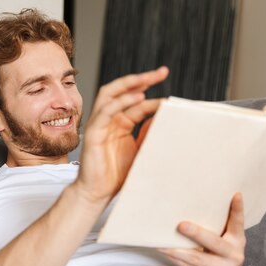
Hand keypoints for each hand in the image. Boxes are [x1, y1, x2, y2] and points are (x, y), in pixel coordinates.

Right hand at [74, 66, 168, 204]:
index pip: (137, 102)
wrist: (98, 193)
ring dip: (129, 84)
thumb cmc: (116, 175)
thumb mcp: (140, 151)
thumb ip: (148, 134)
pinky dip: (120, 102)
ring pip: (110, 95)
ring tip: (147, 79)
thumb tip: (164, 118)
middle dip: (141, 79)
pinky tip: (137, 98)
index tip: (172, 96)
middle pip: (122, 91)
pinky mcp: (93, 133)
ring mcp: (100, 124)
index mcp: (120, 123)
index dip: (154, 95)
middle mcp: (110, 120)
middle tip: (162, 72)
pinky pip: (104, 112)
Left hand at [158, 193, 254, 265]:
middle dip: (196, 234)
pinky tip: (163, 251)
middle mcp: (233, 255)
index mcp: (238, 241)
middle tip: (181, 225)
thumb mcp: (228, 239)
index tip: (235, 195)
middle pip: (213, 242)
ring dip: (175, 249)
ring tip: (161, 241)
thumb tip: (201, 201)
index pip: (238, 223)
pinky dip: (174, 258)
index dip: (237, 209)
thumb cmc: (223, 253)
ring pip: (195, 258)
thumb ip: (222, 225)